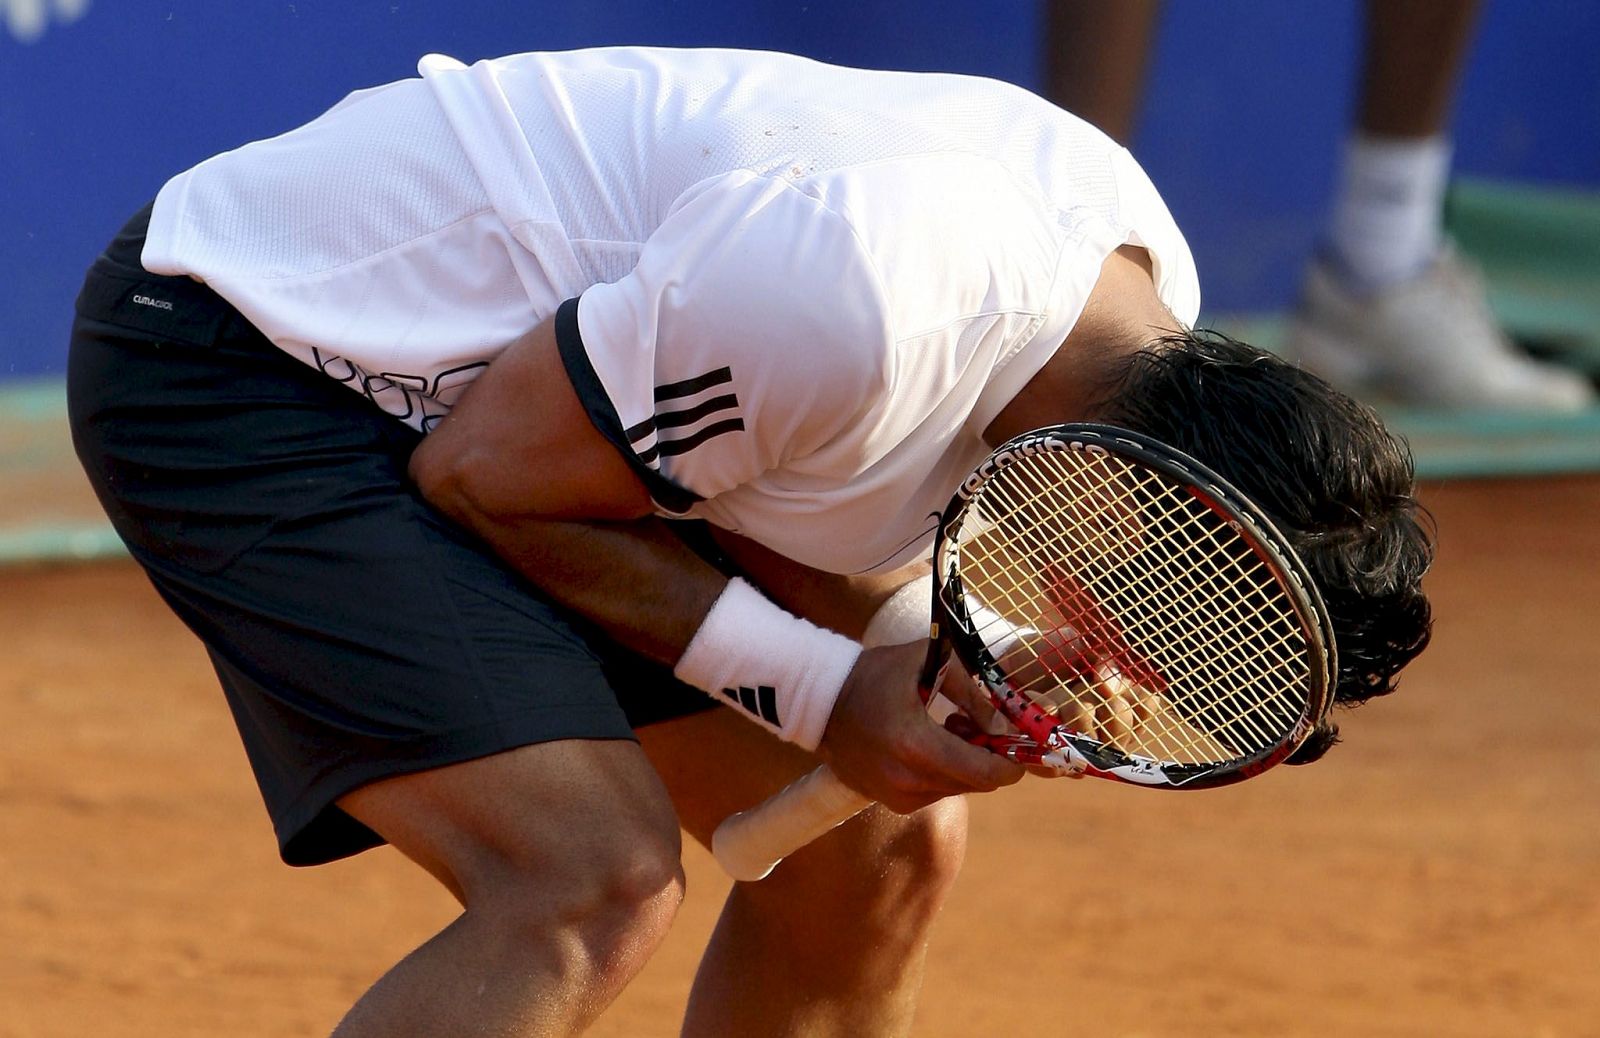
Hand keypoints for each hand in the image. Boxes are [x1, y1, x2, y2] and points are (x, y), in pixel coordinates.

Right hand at [817, 640, 1024, 813]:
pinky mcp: (889, 801)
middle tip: (976, 724)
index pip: (984, 773)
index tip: (1019, 746)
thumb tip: (1006, 725)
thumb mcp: (929, 663)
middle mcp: (905, 779)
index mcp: (916, 744)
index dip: (1011, 764)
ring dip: (964, 764)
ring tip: (947, 727)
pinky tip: (926, 743)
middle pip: (975, 783)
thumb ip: (973, 693)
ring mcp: (895, 795)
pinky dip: (942, 772)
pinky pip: (934, 792)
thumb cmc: (877, 672)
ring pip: (957, 789)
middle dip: (987, 757)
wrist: (821, 700)